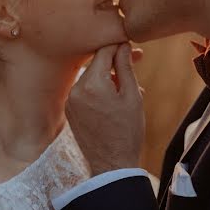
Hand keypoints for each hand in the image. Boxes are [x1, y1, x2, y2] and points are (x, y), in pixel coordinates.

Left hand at [66, 44, 144, 175]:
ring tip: (131, 86)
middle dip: (115, 62)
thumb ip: (125, 67)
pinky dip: (100, 90)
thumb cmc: (127, 131)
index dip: (119, 46)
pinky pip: (86, 91)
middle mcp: (76, 90)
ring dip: (109, 77)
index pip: (104, 51)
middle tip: (138, 59)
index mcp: (92, 84)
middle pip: (97, 64)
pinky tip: (117, 98)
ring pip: (92, 77)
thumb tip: (123, 45)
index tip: (132, 47)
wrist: (112, 164)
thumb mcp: (132, 96)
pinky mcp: (70, 111)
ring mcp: (71, 101)